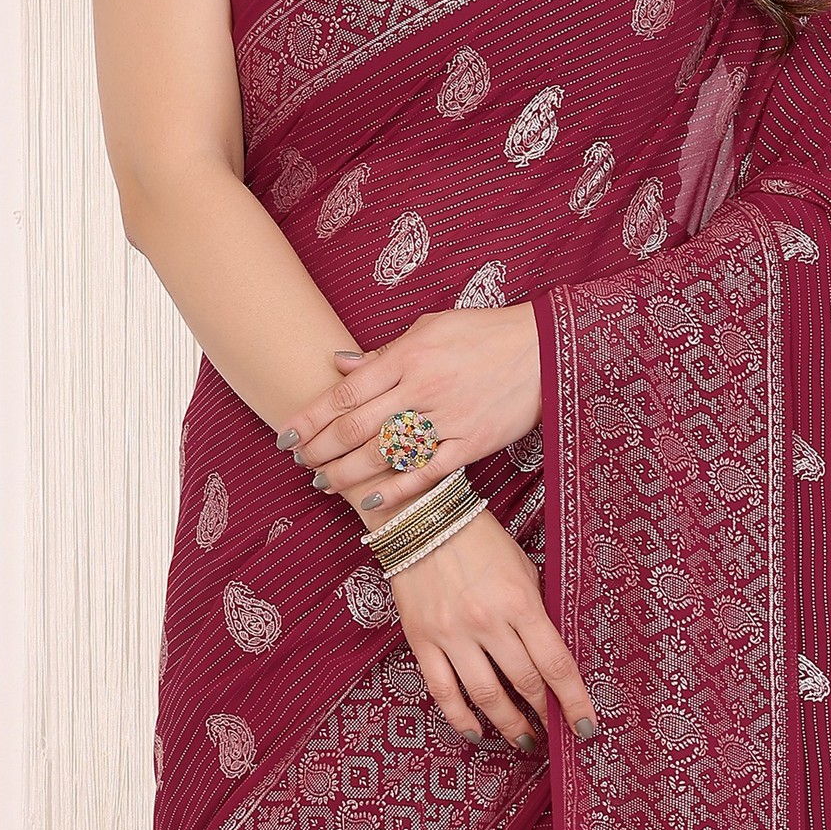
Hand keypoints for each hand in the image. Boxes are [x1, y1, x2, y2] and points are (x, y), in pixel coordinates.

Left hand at [278, 303, 539, 521]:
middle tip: (299, 462)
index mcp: (409, 356)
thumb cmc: (484, 334)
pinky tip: (369, 501)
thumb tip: (338, 364)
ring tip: (323, 483)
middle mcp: (422, 389)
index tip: (285, 435)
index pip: (345, 393)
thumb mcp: (430, 328)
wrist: (544, 350)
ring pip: (385, 455)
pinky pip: (426, 474)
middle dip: (321, 449)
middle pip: (357, 427)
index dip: (310, 418)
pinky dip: (396, 490)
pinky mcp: (471, 444)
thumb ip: (383, 353)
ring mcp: (447, 419)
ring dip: (347, 473)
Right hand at [387, 510, 595, 754]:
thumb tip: (551, 657)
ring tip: (524, 739)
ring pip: (486, 696)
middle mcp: (487, 623)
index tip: (585, 726)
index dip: (574, 701)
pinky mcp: (422, 641)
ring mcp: (452, 635)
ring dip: (509, 725)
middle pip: (525, 684)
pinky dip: (461, 719)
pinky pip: (443, 692)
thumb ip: (537, 611)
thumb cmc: (480, 540)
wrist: (421, 519)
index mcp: (519, 602)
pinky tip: (477, 733)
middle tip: (556, 730)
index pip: (555, 664)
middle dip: (545, 714)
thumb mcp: (523, 568)